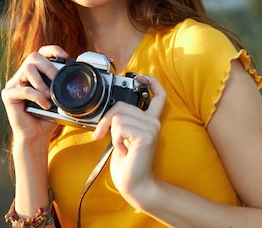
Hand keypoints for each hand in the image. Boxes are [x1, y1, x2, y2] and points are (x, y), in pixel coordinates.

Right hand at [0, 45, 68, 144]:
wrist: (36, 136)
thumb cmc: (48, 117)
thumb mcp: (59, 98)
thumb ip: (62, 85)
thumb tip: (73, 73)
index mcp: (35, 73)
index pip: (41, 53)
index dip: (52, 50)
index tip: (65, 57)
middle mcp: (22, 75)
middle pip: (33, 57)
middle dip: (49, 67)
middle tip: (57, 80)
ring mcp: (14, 84)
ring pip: (27, 69)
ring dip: (41, 82)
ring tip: (49, 96)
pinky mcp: (8, 95)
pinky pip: (23, 89)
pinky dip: (37, 96)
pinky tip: (45, 105)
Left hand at [92, 75, 166, 206]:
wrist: (134, 184)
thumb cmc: (128, 163)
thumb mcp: (123, 136)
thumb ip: (123, 121)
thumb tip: (110, 112)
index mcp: (150, 121)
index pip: (159, 95)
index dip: (152, 82)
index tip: (142, 77)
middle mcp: (154, 122)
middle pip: (122, 105)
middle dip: (106, 120)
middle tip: (103, 135)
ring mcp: (152, 128)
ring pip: (119, 117)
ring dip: (112, 133)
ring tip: (121, 147)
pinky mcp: (146, 136)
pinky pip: (120, 127)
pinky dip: (115, 140)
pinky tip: (124, 151)